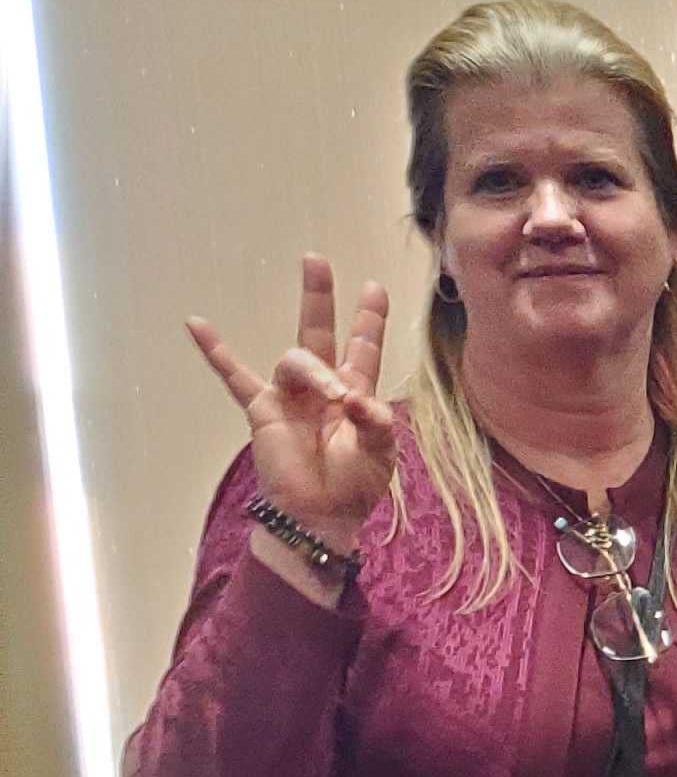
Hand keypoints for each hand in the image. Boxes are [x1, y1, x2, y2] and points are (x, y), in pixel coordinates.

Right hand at [186, 256, 405, 557]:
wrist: (321, 516)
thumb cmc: (355, 485)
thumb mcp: (380, 452)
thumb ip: (376, 422)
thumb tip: (355, 398)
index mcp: (354, 393)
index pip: (362, 348)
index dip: (369, 319)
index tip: (374, 287)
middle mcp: (320, 388)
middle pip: (319, 331)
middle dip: (318, 297)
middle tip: (314, 260)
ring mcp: (289, 396)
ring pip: (296, 360)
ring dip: (317, 372)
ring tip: (334, 396)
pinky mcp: (262, 410)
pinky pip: (234, 376)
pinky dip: (215, 352)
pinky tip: (196, 324)